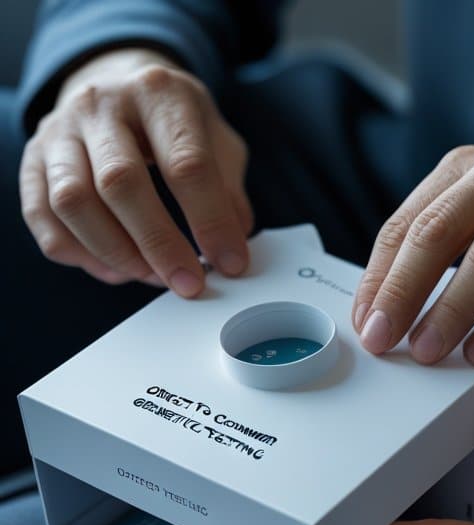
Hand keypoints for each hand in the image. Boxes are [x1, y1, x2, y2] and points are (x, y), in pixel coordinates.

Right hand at [19, 47, 252, 296]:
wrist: (116, 84)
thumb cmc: (174, 122)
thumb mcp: (217, 139)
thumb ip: (229, 190)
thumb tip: (231, 250)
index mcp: (158, 92)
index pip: (187, 164)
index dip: (211, 221)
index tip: (230, 263)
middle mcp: (100, 104)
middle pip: (120, 183)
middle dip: (159, 244)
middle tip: (188, 283)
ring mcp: (59, 130)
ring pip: (72, 202)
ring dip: (115, 253)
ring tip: (152, 276)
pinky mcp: (33, 159)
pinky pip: (42, 216)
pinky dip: (79, 253)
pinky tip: (115, 269)